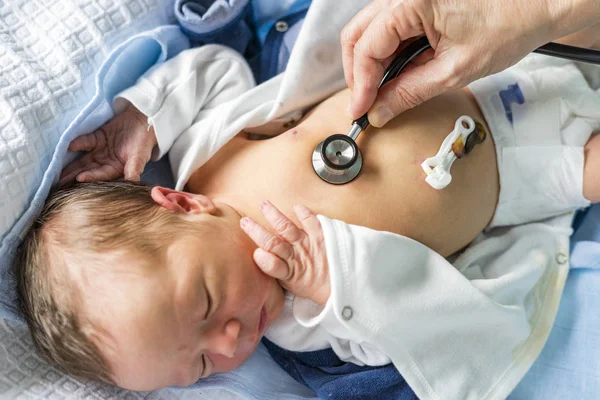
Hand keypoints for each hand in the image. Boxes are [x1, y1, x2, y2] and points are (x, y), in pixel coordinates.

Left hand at [59, 104, 156, 184]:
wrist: (144, 119)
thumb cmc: (145, 140)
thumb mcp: (140, 156)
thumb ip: (134, 170)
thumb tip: (133, 184)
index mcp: (117, 169)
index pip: (102, 174)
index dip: (91, 176)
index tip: (79, 178)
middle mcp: (107, 162)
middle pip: (89, 170)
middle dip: (74, 176)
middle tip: (58, 183)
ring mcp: (101, 151)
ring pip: (84, 160)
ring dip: (71, 165)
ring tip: (56, 172)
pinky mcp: (97, 138)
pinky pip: (85, 142)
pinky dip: (78, 143)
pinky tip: (69, 146)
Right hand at [240, 201, 330, 304]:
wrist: (340, 283)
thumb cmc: (310, 283)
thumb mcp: (290, 284)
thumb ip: (275, 271)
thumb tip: (258, 256)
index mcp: (288, 273)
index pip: (273, 267)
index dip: (265, 261)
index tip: (258, 253)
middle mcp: (296, 258)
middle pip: (274, 244)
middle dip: (258, 232)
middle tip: (244, 222)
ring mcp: (308, 246)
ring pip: (288, 230)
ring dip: (275, 216)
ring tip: (264, 205)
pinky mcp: (321, 238)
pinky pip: (312, 224)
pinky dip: (305, 215)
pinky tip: (297, 207)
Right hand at [342, 0, 599, 126]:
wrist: (537, 4)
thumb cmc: (507, 27)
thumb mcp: (454, 70)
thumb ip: (409, 93)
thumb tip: (378, 113)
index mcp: (411, 2)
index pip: (367, 47)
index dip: (360, 84)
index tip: (359, 111)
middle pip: (358, 35)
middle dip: (357, 73)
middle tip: (364, 105)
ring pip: (367, 31)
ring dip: (368, 64)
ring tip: (377, 94)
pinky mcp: (415, 3)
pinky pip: (386, 29)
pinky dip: (383, 54)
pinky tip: (391, 75)